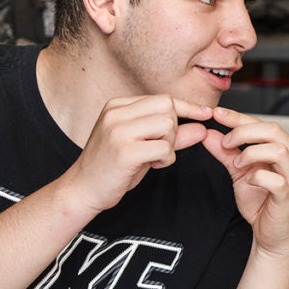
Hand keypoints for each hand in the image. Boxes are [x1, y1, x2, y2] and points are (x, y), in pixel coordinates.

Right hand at [65, 95, 211, 215]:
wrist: (82, 189)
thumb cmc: (113, 167)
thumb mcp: (144, 145)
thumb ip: (172, 135)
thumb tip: (202, 127)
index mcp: (117, 106)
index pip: (163, 98)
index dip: (188, 107)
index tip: (206, 113)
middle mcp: (116, 113)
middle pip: (167, 108)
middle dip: (174, 129)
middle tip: (160, 148)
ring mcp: (118, 130)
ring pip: (168, 124)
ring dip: (169, 144)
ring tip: (154, 157)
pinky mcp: (124, 150)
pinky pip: (164, 147)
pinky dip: (167, 159)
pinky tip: (152, 165)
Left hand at [201, 107, 288, 258]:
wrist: (272, 234)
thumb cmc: (263, 203)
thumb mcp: (239, 172)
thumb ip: (225, 152)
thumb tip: (209, 133)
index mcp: (288, 149)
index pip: (264, 124)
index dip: (239, 118)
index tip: (218, 114)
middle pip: (273, 131)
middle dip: (243, 132)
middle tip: (224, 141)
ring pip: (278, 150)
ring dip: (251, 153)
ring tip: (237, 163)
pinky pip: (275, 179)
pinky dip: (257, 176)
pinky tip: (249, 180)